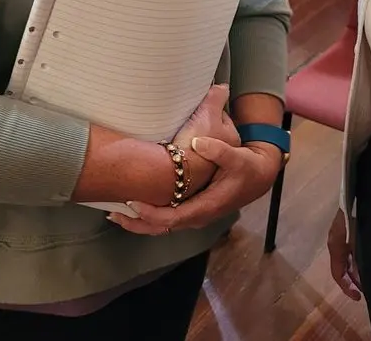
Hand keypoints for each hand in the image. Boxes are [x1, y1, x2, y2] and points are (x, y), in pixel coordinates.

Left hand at [110, 136, 279, 235]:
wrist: (258, 177)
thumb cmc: (247, 168)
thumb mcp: (237, 157)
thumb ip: (218, 150)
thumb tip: (198, 142)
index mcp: (206, 207)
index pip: (173, 218)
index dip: (152, 213)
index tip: (133, 203)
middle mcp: (197, 216)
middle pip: (162, 228)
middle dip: (137, 223)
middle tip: (112, 214)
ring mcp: (193, 214)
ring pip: (161, 226)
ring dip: (139, 222)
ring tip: (114, 213)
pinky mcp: (191, 209)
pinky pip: (165, 218)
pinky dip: (148, 216)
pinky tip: (133, 207)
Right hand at [327, 209, 361, 299]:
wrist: (361, 187)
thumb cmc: (358, 212)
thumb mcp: (357, 237)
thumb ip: (358, 257)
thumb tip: (360, 277)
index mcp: (336, 244)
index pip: (338, 273)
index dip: (347, 287)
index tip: (359, 297)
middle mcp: (336, 241)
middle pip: (342, 268)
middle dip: (353, 281)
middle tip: (367, 290)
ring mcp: (342, 235)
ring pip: (348, 259)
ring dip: (357, 271)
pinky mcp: (350, 229)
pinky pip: (352, 250)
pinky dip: (360, 260)